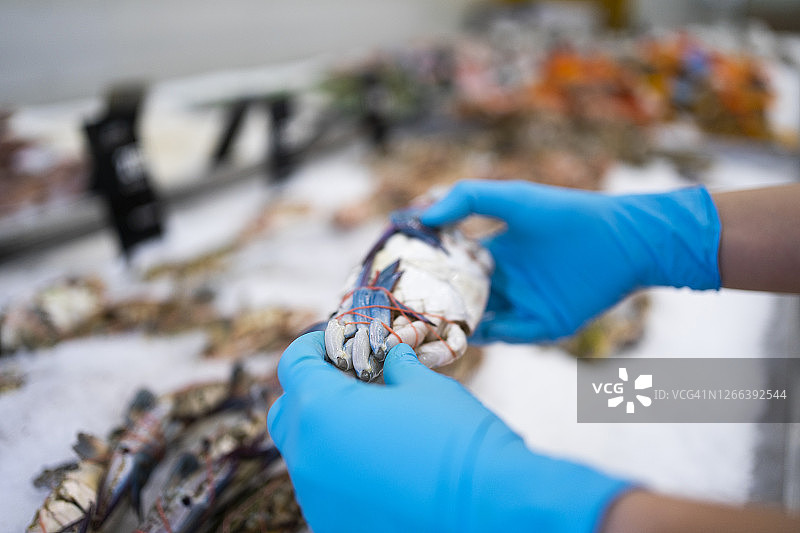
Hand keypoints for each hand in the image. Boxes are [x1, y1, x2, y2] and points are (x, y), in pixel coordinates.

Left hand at [268, 332, 630, 532]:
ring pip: (305, 453)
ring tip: (371, 423)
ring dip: (327, 430)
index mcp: (322, 410)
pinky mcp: (333, 526)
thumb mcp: (423, 386)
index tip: (336, 338)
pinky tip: (380, 462)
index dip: (312, 343)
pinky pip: (324, 488)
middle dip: (311, 389)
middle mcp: (307, 457)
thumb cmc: (457, 438)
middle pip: (289, 411)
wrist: (490, 508)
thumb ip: (395, 366)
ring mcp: (317, 498)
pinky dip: (341, 468)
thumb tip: (390, 357)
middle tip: (350, 379)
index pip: (293, 364)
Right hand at [421, 180, 720, 342]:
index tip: (396, 271)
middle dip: (433, 303)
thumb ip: (465, 198)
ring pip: (480, 320)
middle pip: (461, 297)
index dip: (425, 268)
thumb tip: (418, 214)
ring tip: (420, 327)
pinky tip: (461, 335)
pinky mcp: (544, 326)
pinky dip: (485, 337)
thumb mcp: (512, 198)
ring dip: (454, 324)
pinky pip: (507, 335)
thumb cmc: (567, 213)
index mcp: (495, 252)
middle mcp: (506, 281)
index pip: (452, 265)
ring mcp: (524, 305)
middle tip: (399, 308)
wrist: (624, 239)